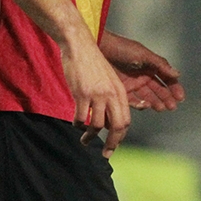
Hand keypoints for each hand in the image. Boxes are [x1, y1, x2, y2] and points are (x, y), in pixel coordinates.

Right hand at [59, 27, 130, 155]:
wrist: (80, 46)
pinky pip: (80, 118)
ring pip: (97, 125)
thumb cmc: (92, 63)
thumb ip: (110, 99)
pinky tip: (75, 124)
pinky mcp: (82, 93)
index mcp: (119, 91)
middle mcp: (112, 94)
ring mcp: (97, 94)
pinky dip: (77, 125)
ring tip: (84, 140)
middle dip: (112, 143)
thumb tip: (105, 123)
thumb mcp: (107, 80)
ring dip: (90, 137)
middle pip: (118, 126)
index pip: (125, 120)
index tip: (113, 146)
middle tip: (106, 154)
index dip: (120, 136)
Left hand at [100, 31, 184, 112]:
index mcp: (151, 66)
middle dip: (167, 98)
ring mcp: (133, 84)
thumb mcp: (144, 54)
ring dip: (156, 103)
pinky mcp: (122, 91)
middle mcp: (144, 76)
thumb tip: (177, 74)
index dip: (174, 88)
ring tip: (161, 107)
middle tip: (172, 106)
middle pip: (159, 90)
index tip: (180, 97)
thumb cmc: (122, 48)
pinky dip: (140, 105)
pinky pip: (134, 101)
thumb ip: (161, 65)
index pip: (167, 78)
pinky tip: (146, 106)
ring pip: (148, 97)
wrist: (100, 49)